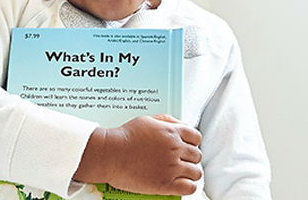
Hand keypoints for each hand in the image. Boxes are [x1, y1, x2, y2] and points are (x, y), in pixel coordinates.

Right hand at [74, 115, 202, 195]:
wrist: (110, 154)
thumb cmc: (125, 137)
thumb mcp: (147, 120)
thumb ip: (166, 121)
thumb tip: (180, 126)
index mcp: (172, 132)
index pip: (196, 137)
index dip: (192, 143)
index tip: (186, 147)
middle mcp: (175, 149)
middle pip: (197, 155)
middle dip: (190, 158)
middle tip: (182, 161)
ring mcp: (171, 167)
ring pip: (196, 172)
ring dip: (190, 173)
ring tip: (182, 174)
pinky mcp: (165, 184)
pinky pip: (190, 188)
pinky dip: (188, 186)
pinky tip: (181, 184)